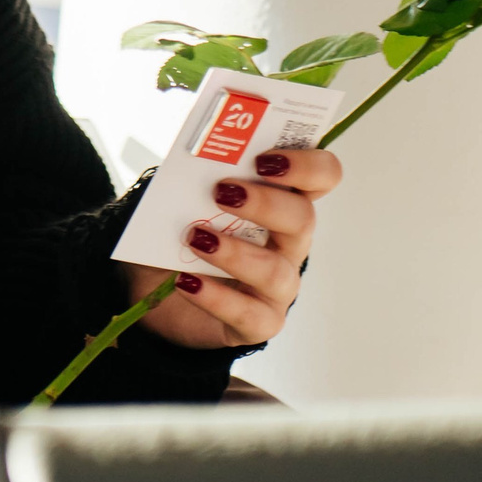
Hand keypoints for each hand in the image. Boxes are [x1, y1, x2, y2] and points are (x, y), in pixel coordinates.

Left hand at [121, 146, 342, 349]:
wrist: (159, 289)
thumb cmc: (182, 231)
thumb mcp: (184, 198)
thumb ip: (195, 177)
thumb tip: (190, 160)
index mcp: (282, 201)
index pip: (321, 176)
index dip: (305, 165)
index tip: (263, 159)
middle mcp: (289, 243)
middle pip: (303, 220)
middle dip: (265, 203)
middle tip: (222, 192)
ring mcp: (278, 286)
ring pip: (276, 272)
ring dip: (235, 252)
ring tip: (195, 238)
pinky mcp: (258, 322)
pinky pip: (249, 315)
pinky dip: (215, 297)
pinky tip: (186, 282)